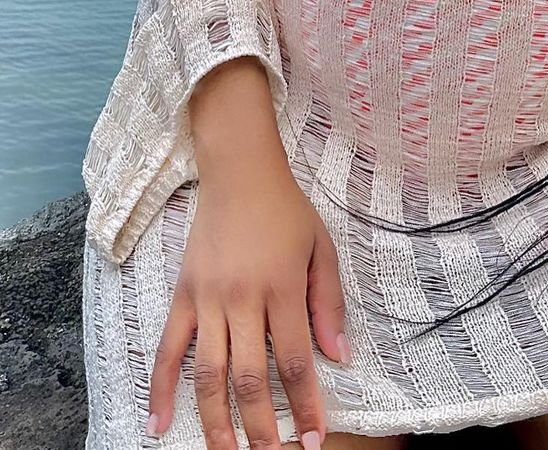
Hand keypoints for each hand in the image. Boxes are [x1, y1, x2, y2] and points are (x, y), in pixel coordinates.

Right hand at [145, 164, 348, 448]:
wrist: (239, 172)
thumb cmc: (287, 210)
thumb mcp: (322, 248)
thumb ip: (329, 304)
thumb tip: (339, 356)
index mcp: (282, 288)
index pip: (294, 360)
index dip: (305, 403)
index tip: (314, 437)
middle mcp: (243, 299)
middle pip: (249, 377)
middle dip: (261, 427)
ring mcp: (207, 299)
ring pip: (208, 373)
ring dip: (216, 422)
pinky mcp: (182, 295)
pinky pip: (167, 349)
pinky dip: (160, 389)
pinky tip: (159, 425)